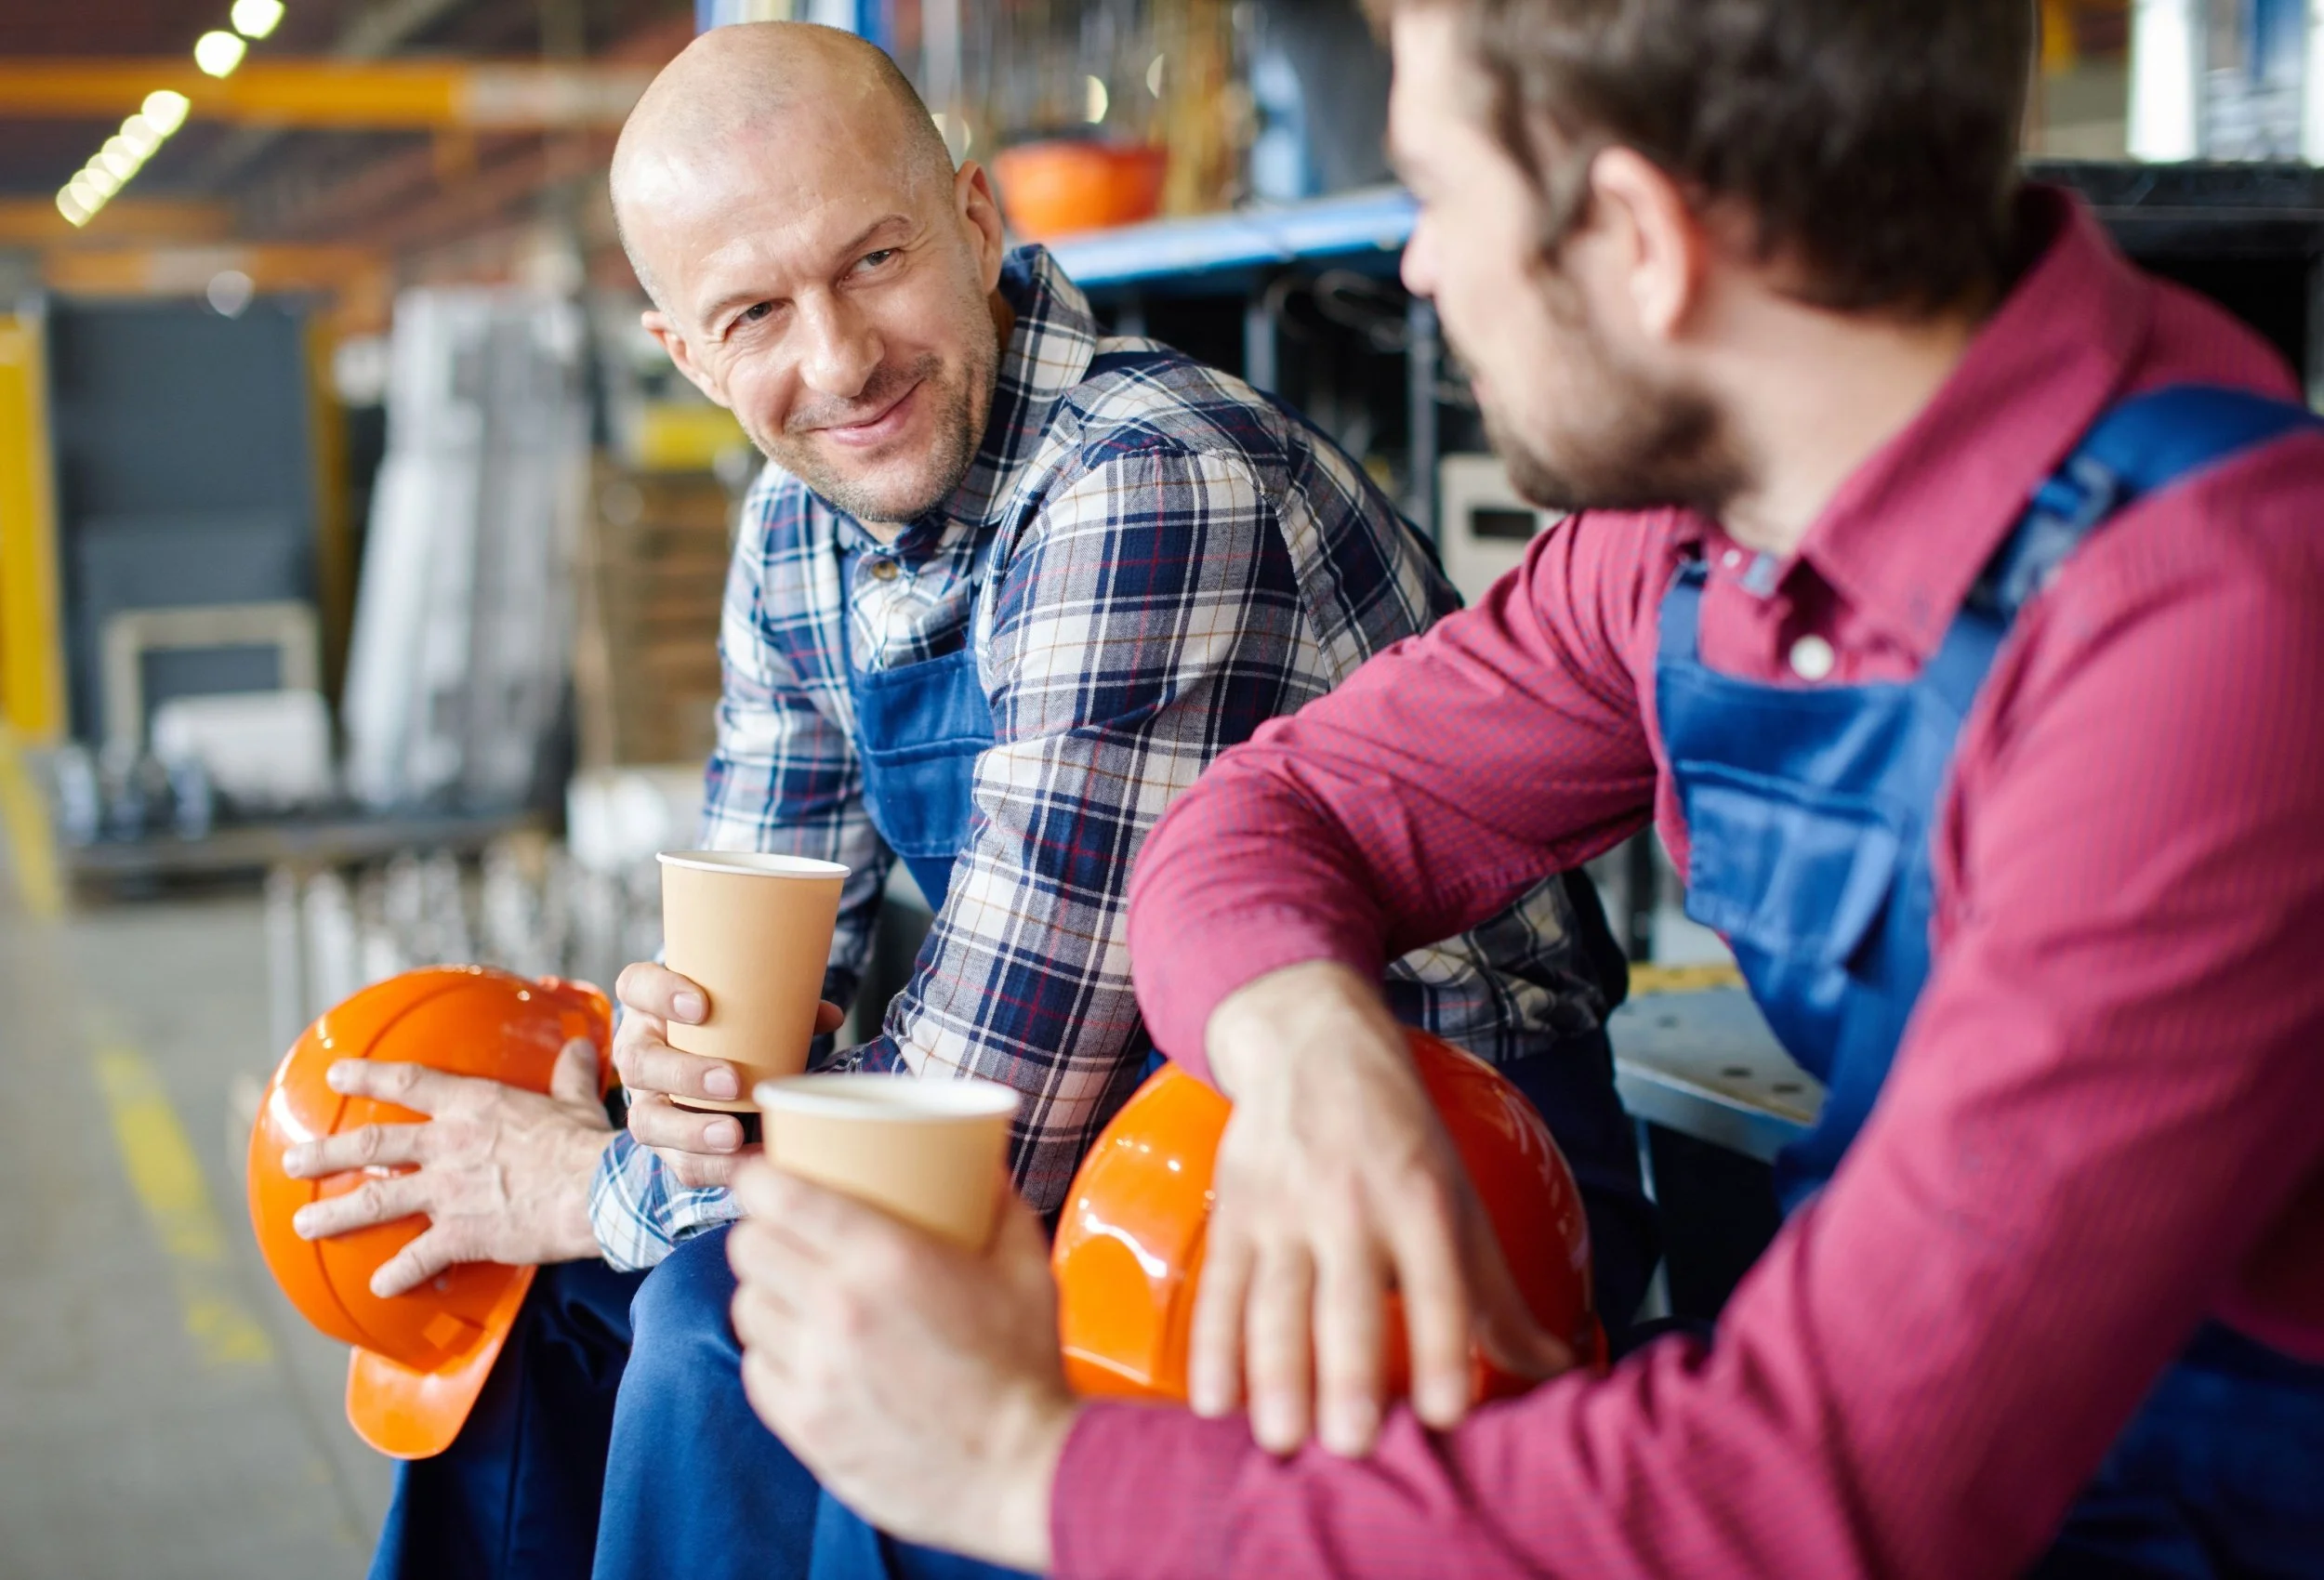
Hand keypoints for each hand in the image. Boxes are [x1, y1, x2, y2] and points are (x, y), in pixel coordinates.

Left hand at [282, 1037, 610, 1295]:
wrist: (600, 1192)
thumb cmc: (591, 1146)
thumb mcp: (577, 1103)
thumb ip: (569, 1076)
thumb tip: (582, 1047)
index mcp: (476, 1106)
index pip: (410, 1082)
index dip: (369, 1075)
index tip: (336, 1074)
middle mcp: (450, 1145)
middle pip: (373, 1144)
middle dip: (327, 1153)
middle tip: (293, 1160)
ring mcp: (450, 1192)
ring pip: (377, 1202)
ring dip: (336, 1215)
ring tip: (304, 1223)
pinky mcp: (462, 1235)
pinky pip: (418, 1259)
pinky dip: (397, 1275)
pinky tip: (379, 1287)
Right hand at [611, 962, 843, 1188]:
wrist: (703, 1065)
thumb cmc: (725, 1026)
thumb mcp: (743, 1009)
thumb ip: (782, 1008)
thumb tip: (830, 1016)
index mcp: (649, 1006)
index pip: (636, 987)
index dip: (659, 994)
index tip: (701, 1006)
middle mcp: (638, 1052)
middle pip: (638, 1063)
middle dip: (684, 1075)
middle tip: (732, 1081)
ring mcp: (645, 1100)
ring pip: (647, 1120)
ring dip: (691, 1131)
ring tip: (733, 1134)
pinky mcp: (664, 1142)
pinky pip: (677, 1161)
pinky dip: (714, 1167)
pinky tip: (747, 1164)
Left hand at [727, 1158, 1075, 1572]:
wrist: (1023, 1470)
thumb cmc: (1024, 1367)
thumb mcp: (1024, 1266)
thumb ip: (998, 1203)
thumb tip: (977, 1160)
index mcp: (885, 1256)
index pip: (775, 1196)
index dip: (759, 1177)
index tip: (765, 1175)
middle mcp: (836, 1307)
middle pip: (748, 1247)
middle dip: (762, 1232)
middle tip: (788, 1236)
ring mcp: (814, 1372)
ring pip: (746, 1308)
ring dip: (767, 1294)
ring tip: (796, 1296)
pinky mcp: (806, 1425)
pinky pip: (756, 1370)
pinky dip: (773, 1354)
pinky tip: (804, 1352)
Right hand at [1194, 961, 1572, 1456]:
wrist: (1312, 1043)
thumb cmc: (1399, 1140)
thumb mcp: (1459, 1202)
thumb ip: (1497, 1298)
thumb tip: (1558, 1373)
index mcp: (1422, 1201)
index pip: (1437, 1282)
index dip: (1445, 1346)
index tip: (1447, 1413)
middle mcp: (1352, 1204)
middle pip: (1349, 1299)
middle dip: (1348, 1372)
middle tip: (1351, 1444)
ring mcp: (1283, 1209)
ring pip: (1275, 1301)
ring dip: (1275, 1373)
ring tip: (1282, 1440)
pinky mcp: (1233, 1213)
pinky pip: (1219, 1287)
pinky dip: (1212, 1345)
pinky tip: (1213, 1401)